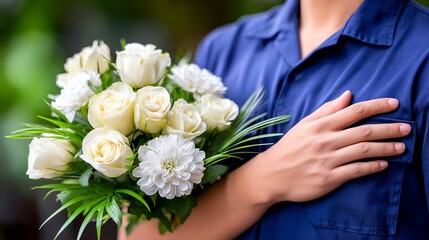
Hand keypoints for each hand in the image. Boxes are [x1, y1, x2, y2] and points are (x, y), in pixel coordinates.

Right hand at [249, 90, 410, 202]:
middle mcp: (325, 141)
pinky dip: (372, 167)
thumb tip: (348, 95)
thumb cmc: (289, 148)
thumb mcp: (304, 125)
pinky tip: (383, 164)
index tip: (395, 104)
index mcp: (320, 126)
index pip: (354, 112)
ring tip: (401, 147)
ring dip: (386, 148)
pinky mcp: (328, 178)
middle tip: (407, 128)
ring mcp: (327, 160)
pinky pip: (356, 171)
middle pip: (364, 131)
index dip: (376, 106)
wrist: (271, 175)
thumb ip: (326, 110)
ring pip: (364, 151)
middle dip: (389, 128)